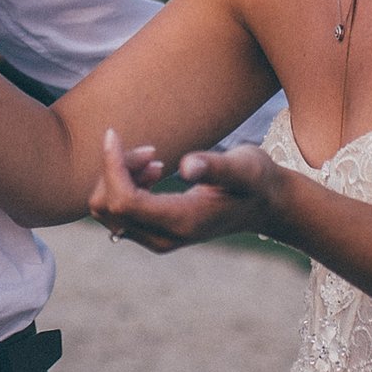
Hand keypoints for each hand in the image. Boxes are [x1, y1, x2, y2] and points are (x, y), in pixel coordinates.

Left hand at [88, 129, 293, 253]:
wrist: (265, 205)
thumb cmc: (257, 180)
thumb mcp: (245, 167)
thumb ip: (217, 166)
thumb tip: (186, 166)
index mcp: (182, 222)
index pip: (123, 201)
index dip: (111, 167)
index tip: (113, 133)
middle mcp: (163, 237)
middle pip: (107, 206)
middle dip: (116, 170)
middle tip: (151, 150)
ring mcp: (156, 238)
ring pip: (107, 209)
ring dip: (120, 177)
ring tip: (154, 158)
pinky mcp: (153, 232)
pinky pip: (117, 210)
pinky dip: (124, 184)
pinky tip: (154, 170)